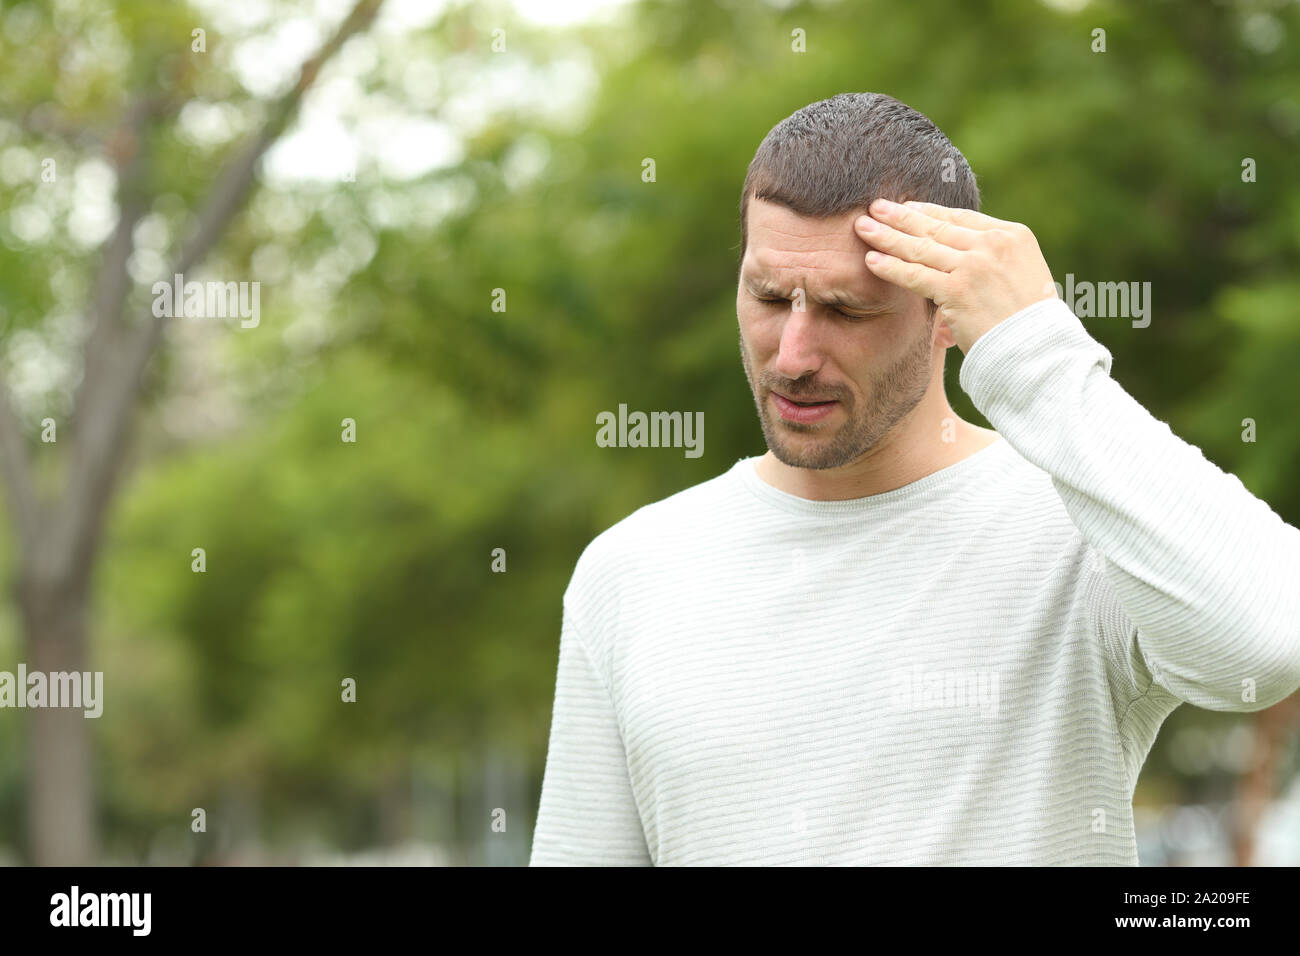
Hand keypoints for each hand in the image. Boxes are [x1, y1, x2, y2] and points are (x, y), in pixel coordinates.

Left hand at [854, 199, 1057, 352]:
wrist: (1039, 349)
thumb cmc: (1029, 323)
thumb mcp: (1021, 277)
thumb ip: (992, 261)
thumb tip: (957, 260)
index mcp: (1012, 235)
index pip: (960, 218)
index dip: (928, 211)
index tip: (907, 207)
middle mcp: (993, 244)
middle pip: (936, 226)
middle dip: (901, 215)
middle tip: (875, 206)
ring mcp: (974, 265)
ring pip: (921, 247)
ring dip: (887, 236)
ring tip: (862, 227)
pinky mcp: (957, 290)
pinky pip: (915, 275)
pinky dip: (890, 266)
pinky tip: (870, 260)